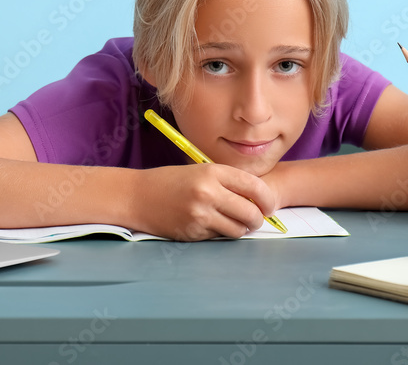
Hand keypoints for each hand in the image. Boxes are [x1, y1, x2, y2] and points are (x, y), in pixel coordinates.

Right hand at [126, 164, 277, 240]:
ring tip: (232, 222)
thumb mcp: (199, 171)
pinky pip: (218, 237)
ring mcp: (200, 215)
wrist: (137, 196)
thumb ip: (227, 183)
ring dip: (240, 229)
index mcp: (212, 172)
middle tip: (255, 220)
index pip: (254, 187)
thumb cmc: (170, 182)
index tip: (270, 206)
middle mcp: (208, 193)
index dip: (267, 199)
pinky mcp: (193, 232)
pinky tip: (208, 224)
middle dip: (257, 219)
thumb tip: (258, 201)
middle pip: (250, 213)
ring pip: (237, 230)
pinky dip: (219, 233)